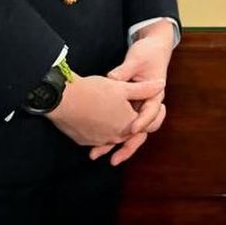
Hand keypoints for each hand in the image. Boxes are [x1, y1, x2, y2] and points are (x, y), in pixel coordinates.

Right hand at [47, 73, 162, 148]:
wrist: (63, 100)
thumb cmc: (95, 91)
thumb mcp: (123, 87)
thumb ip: (144, 89)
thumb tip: (162, 85)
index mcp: (127, 124)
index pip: (144, 124)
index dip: (148, 114)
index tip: (149, 105)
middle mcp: (115, 136)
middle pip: (129, 132)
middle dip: (133, 122)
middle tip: (131, 109)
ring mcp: (99, 141)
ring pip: (112, 136)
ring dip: (115, 127)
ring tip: (113, 114)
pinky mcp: (85, 141)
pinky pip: (97, 138)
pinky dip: (101, 130)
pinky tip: (98, 119)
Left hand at [91, 20, 173, 164]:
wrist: (152, 49)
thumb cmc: (147, 53)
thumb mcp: (137, 59)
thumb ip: (125, 71)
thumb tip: (112, 78)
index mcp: (155, 95)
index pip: (151, 112)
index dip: (142, 121)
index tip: (131, 129)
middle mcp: (147, 105)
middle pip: (140, 131)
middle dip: (127, 145)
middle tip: (114, 159)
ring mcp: (137, 109)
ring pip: (128, 132)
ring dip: (114, 144)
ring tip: (96, 154)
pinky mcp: (128, 109)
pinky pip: (120, 126)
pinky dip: (109, 135)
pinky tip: (94, 143)